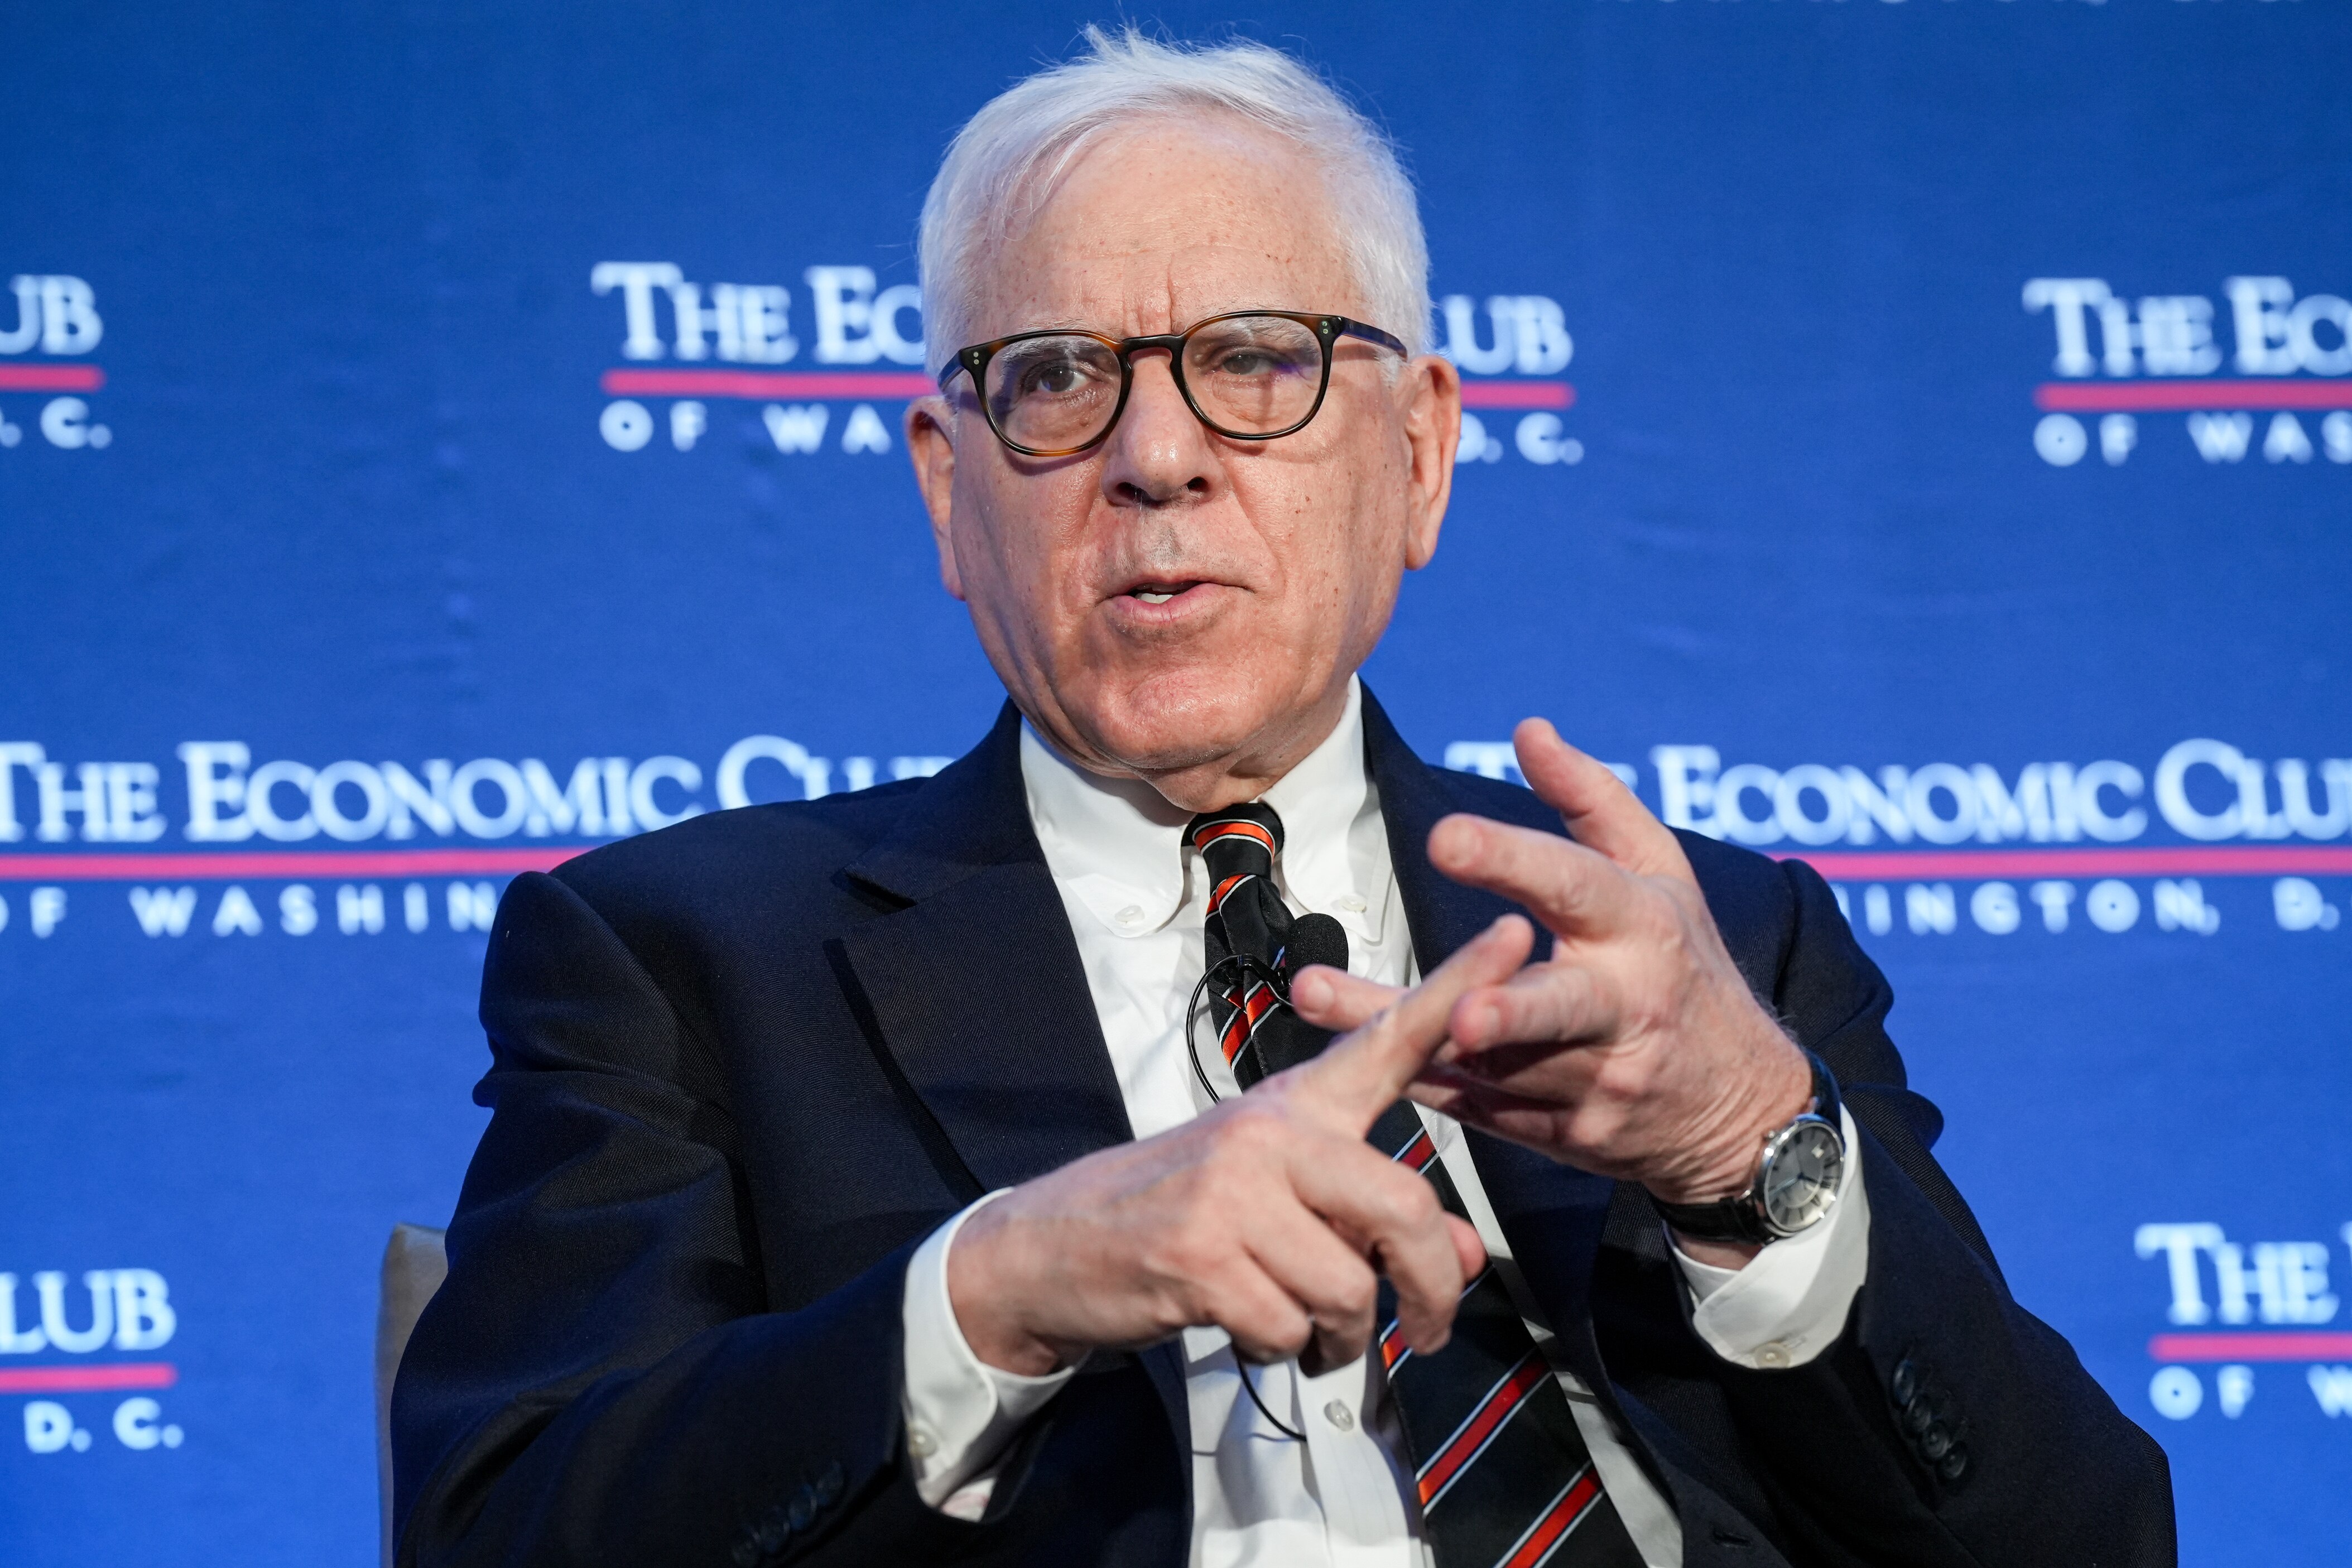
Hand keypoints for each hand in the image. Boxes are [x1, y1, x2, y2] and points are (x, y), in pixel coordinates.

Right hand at [945, 919, 1527, 1376]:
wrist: (1056, 1244)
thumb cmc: (1183, 1213)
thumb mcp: (1286, 1201)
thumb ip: (1379, 1219)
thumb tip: (1464, 1259)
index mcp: (1296, 1104)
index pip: (1389, 1038)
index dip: (1458, 989)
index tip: (1518, 934)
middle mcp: (1270, 1132)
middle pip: (1403, 1206)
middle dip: (1429, 1288)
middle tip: (1428, 1328)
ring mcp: (1231, 1191)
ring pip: (1349, 1286)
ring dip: (1342, 1337)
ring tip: (1307, 1330)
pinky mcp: (1198, 1255)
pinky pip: (1288, 1327)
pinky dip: (1283, 1351)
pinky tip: (1252, 1330)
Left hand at [1292, 718, 1809, 1262]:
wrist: (1738, 1111)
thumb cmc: (1687, 969)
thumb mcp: (1664, 874)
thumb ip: (1593, 799)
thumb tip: (1528, 730)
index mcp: (1643, 927)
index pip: (1578, 887)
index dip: (1513, 862)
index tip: (1445, 837)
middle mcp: (1621, 1007)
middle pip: (1555, 1006)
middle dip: (1506, 1007)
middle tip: (1454, 1007)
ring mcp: (1592, 1080)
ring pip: (1491, 1062)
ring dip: (1403, 1031)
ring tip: (1317, 997)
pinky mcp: (1559, 1132)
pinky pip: (1475, 1105)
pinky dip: (1412, 1077)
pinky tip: (1343, 1052)